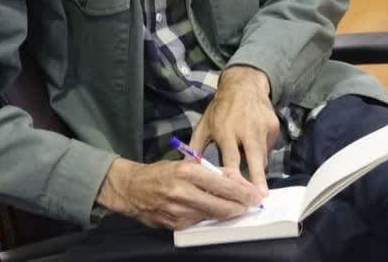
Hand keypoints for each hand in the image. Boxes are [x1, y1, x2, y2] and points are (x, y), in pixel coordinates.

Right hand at [95, 157, 261, 229]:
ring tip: (236, 208)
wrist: (131, 189)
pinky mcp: (175, 224)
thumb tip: (236, 180)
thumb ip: (210, 172)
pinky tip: (212, 211)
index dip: (243, 193)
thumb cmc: (162, 172)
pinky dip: (209, 217)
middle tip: (251, 205)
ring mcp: (179, 211)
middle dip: (240, 207)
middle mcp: (184, 192)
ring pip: (213, 216)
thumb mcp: (186, 163)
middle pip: (222, 205)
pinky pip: (200, 222)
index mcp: (188, 171)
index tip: (255, 196)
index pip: (223, 185)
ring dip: (227, 213)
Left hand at [190, 65, 278, 194]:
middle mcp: (246, 129)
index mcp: (226, 130)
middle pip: (254, 158)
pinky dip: (263, 153)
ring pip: (264, 156)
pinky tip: (256, 150)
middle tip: (261, 197)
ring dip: (259, 169)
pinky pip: (269, 147)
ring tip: (257, 184)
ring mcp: (262, 127)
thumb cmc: (221, 108)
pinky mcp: (273, 126)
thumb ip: (196, 146)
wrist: (244, 85)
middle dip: (258, 179)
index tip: (237, 193)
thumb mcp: (205, 124)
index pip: (232, 158)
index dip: (235, 177)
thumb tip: (186, 168)